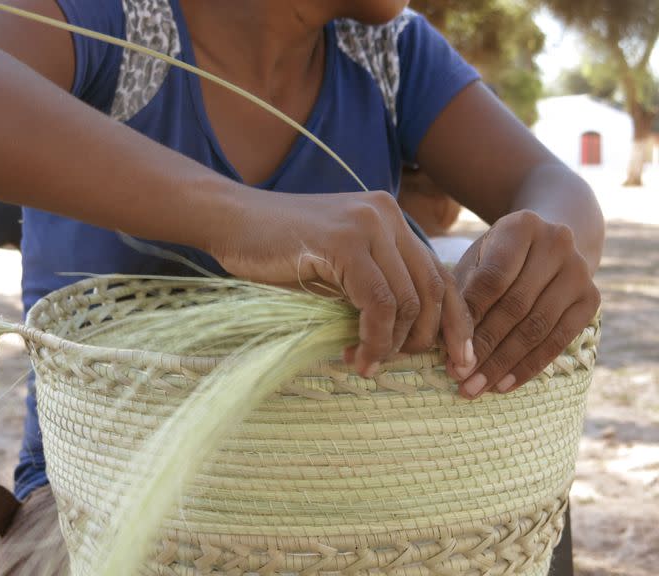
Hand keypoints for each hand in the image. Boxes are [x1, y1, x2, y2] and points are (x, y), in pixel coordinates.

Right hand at [213, 189, 474, 376]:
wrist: (230, 219)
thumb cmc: (276, 250)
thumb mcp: (336, 267)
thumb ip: (371, 285)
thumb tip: (405, 337)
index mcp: (390, 219)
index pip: (439, 274)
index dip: (455, 322)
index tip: (458, 360)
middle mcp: (387, 216)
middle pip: (433, 289)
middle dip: (428, 339)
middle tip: (401, 366)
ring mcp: (368, 225)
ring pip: (408, 300)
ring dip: (393, 344)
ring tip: (368, 363)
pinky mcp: (345, 242)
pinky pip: (379, 302)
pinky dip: (375, 337)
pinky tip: (360, 356)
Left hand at [450, 210, 599, 397]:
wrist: (549, 242)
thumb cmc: (498, 256)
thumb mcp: (475, 262)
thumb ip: (461, 296)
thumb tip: (451, 348)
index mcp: (522, 226)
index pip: (492, 279)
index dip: (471, 317)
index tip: (449, 349)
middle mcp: (558, 243)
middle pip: (515, 306)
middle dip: (484, 346)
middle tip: (458, 376)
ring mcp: (579, 271)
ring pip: (536, 328)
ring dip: (503, 363)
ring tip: (475, 387)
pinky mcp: (592, 299)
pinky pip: (558, 341)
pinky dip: (528, 366)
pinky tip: (504, 385)